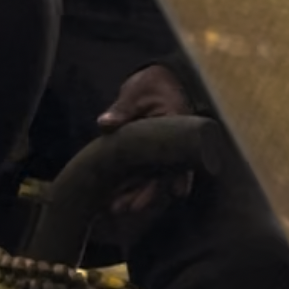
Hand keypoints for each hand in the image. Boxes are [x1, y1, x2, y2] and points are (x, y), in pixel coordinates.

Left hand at [94, 66, 200, 219]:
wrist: (157, 79)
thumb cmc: (152, 84)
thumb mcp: (137, 92)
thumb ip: (122, 108)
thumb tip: (106, 124)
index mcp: (179, 126)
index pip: (182, 155)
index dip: (178, 176)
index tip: (177, 193)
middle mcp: (174, 143)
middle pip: (166, 174)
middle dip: (149, 193)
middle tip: (129, 208)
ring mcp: (162, 150)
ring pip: (152, 177)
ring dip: (137, 194)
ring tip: (117, 209)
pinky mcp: (149, 153)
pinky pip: (142, 172)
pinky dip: (131, 184)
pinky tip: (116, 197)